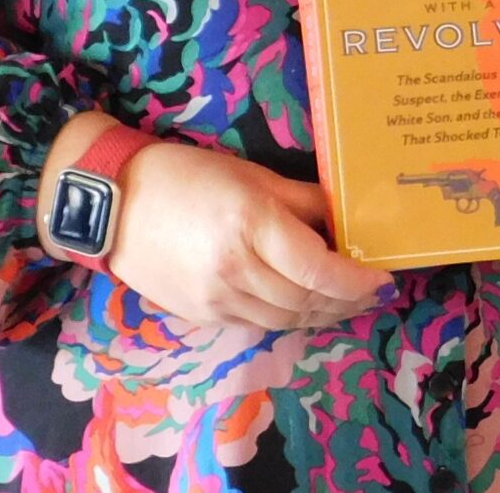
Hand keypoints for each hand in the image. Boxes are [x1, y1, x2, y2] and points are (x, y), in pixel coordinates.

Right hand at [103, 135, 391, 331]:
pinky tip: (307, 307)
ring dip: (324, 316)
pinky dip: (291, 318)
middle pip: (307, 301)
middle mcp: (235, 271)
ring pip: (286, 319)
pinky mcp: (201, 316)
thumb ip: (306, 202)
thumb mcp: (256, 177)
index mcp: (252, 228)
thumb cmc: (190, 177)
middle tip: (376, 295)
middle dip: (349, 302)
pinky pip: (259, 323)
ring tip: (350, 304)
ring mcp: (216, 300)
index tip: (386, 280)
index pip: (320, 270)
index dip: (358, 281)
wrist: (113, 206)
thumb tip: (349, 223)